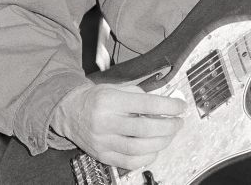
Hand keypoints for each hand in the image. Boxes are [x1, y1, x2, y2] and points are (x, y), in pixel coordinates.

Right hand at [50, 82, 185, 169]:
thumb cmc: (98, 99)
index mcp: (110, 101)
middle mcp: (105, 122)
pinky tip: (154, 149)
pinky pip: (129, 162)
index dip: (169, 106)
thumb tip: (167, 105)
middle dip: (169, 126)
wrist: (70, 112)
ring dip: (161, 142)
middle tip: (178, 122)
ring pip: (138, 148)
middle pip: (145, 129)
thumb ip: (141, 96)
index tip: (181, 106)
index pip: (147, 104)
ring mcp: (102, 141)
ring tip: (169, 135)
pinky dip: (147, 158)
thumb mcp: (118, 88)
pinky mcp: (101, 155)